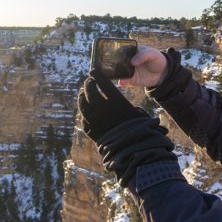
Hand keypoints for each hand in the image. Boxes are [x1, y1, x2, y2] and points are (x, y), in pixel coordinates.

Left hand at [78, 69, 176, 186]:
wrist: (131, 150)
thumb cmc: (139, 130)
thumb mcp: (137, 114)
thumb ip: (124, 103)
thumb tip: (120, 99)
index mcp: (116, 101)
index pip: (102, 82)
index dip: (97, 74)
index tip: (94, 71)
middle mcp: (102, 108)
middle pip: (90, 90)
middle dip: (88, 84)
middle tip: (89, 82)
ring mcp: (94, 119)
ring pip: (83, 104)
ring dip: (82, 96)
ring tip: (83, 94)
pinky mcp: (90, 130)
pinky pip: (84, 118)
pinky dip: (84, 112)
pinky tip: (85, 110)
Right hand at [117, 46, 167, 87]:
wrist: (162, 72)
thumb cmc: (157, 59)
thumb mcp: (153, 54)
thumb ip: (144, 55)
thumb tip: (133, 62)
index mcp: (133, 51)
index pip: (123, 50)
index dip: (119, 52)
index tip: (116, 55)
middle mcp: (129, 60)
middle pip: (120, 61)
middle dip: (116, 64)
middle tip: (116, 66)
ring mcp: (130, 70)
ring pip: (121, 71)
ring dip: (118, 73)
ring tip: (117, 74)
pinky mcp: (131, 79)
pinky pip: (125, 80)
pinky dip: (122, 81)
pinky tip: (122, 82)